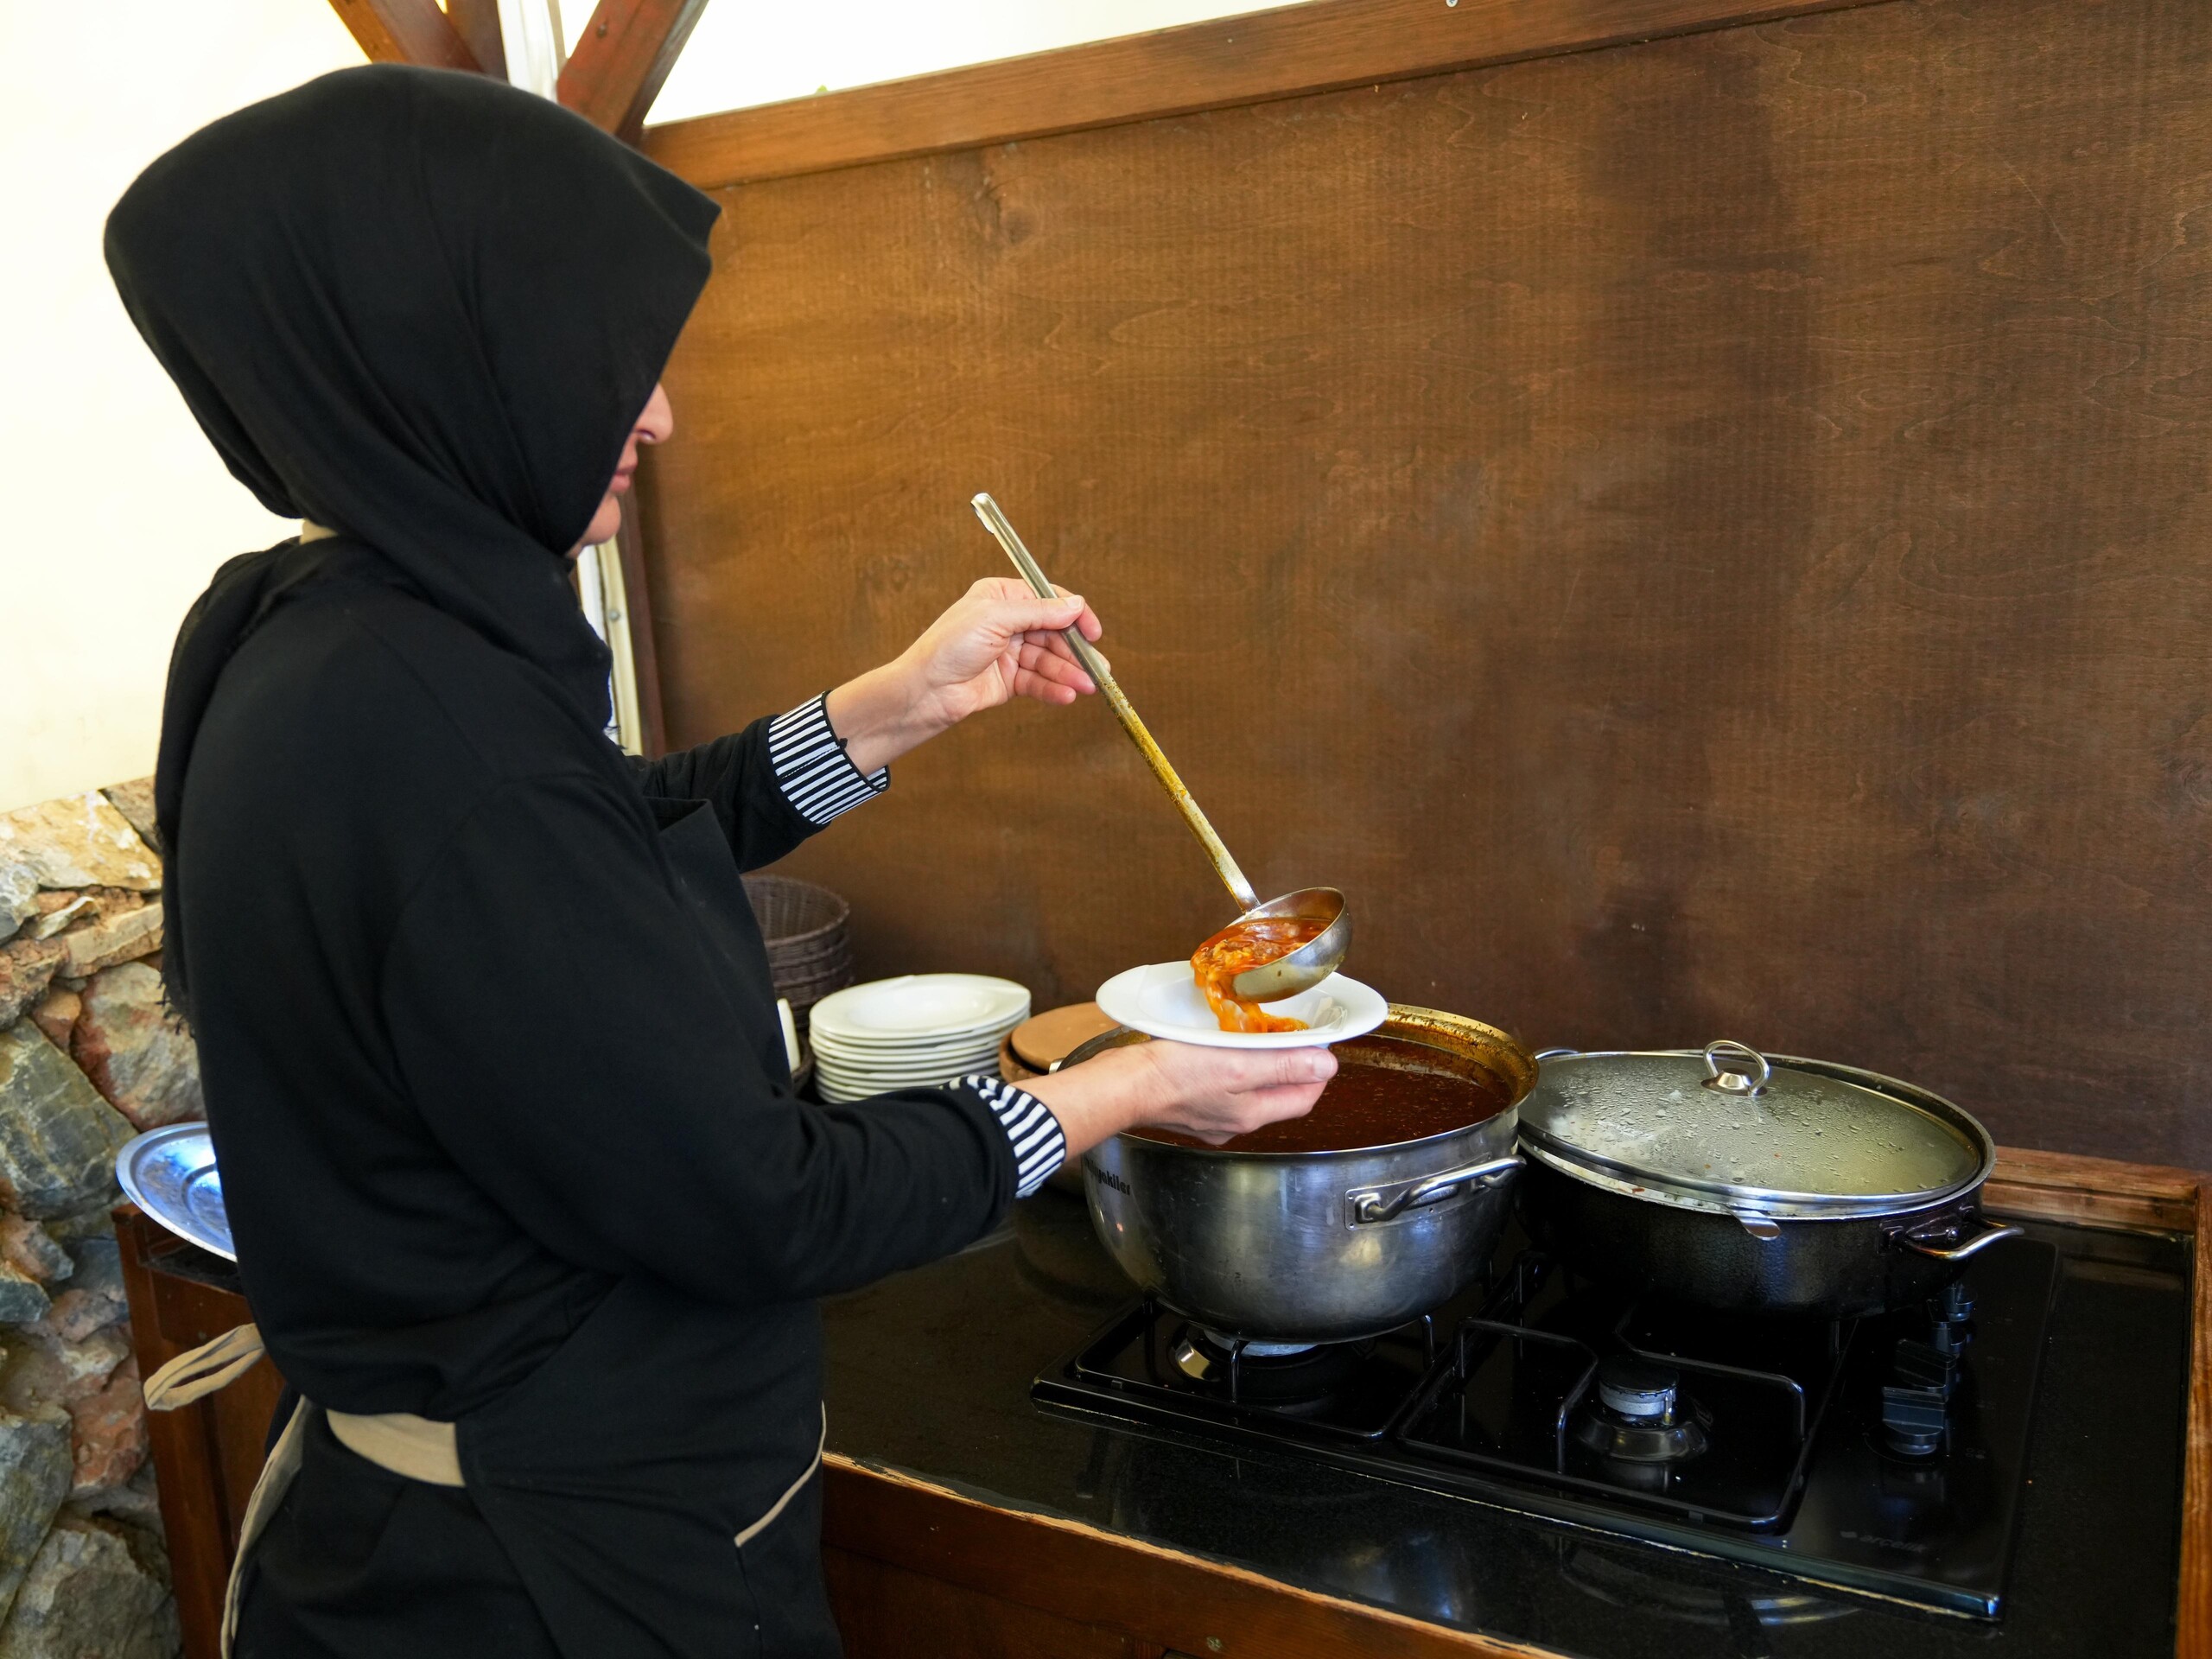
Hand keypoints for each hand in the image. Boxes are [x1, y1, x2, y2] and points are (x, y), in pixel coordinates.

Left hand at [825, 579, 1104, 772]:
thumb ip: (1038, 612)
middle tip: (1098, 669)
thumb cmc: (948, 647)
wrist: (924, 692)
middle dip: (1075, 652)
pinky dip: (1053, 688)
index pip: (1048, 600)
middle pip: (1053, 633)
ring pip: (1049, 661)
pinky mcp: (1008, 681)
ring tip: (1086, 687)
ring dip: (1068, 674)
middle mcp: (1007, 622)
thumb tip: (1075, 605)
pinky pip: (1038, 682)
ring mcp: (1008, 653)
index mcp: (1001, 597)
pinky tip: (1066, 696)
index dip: (1074, 615)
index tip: (1093, 632)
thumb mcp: (995, 619)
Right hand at [1025, 1041, 1335, 1161]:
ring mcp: (1211, 1117)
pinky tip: (1219, 1051)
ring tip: (1256, 1037)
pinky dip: (1230, 1068)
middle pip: (1279, 1094)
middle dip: (1289, 1066)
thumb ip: (1284, 1066)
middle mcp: (1235, 1122)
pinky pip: (1222, 1088)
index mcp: (1252, 1115)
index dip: (1316, 1070)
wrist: (1122, 1086)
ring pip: (1250, 1091)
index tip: (1317, 1043)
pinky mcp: (1189, 1106)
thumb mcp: (1238, 1065)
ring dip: (1259, 1065)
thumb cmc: (1174, 1075)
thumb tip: (1327, 1066)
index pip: (1304, 1097)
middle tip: (1288, 1034)